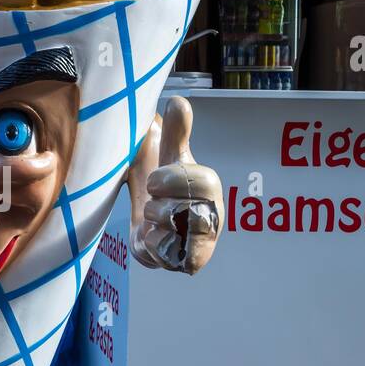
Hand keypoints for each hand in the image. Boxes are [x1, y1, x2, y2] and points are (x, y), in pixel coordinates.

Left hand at [130, 96, 222, 274]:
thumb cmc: (166, 180)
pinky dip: (151, 247)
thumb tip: (179, 102)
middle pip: (186, 212)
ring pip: (175, 237)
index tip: (153, 181)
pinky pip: (166, 259)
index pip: (202, 182)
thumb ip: (176, 131)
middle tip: (152, 202)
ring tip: (153, 219)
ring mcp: (202, 242)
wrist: (154, 214)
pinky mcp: (186, 263)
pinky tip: (151, 236)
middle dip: (159, 207)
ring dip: (154, 226)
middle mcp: (212, 216)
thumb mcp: (169, 153)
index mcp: (210, 187)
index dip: (170, 180)